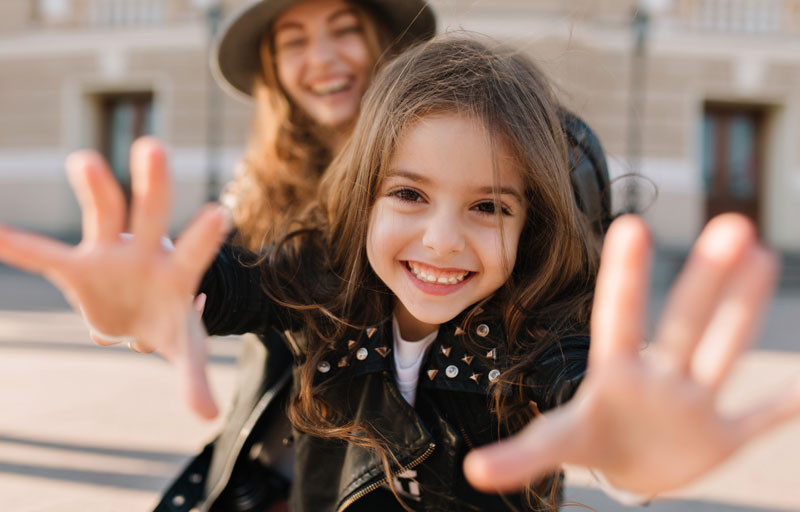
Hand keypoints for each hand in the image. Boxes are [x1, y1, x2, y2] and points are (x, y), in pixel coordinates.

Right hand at [0, 137, 229, 418]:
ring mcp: (110, 252)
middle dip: (153, 184)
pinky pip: (42, 255)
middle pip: (151, 214)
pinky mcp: (76, 267)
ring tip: (85, 159)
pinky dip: (17, 245)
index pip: (197, 252)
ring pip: (104, 212)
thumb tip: (210, 416)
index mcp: (180, 272)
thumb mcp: (186, 349)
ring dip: (94, 186)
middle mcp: (147, 251)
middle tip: (154, 146)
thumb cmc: (172, 324)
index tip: (221, 211)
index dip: (206, 235)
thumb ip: (195, 376)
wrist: (145, 317)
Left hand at [463, 214, 799, 495]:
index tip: (630, 224)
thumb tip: (473, 472)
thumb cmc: (592, 439)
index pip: (619, 316)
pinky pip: (759, 417)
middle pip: (684, 322)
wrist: (629, 465)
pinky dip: (786, 407)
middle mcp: (659, 376)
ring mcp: (694, 402)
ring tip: (762, 256)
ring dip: (745, 309)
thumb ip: (522, 456)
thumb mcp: (559, 445)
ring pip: (723, 349)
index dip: (625, 276)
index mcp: (615, 373)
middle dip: (708, 279)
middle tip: (734, 224)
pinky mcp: (722, 435)